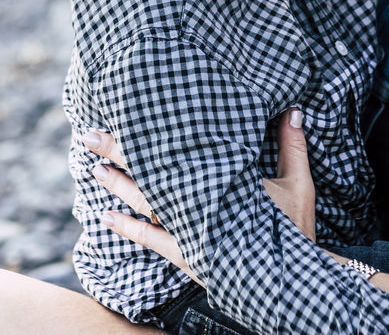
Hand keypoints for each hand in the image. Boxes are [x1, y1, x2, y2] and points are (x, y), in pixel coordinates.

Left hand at [83, 110, 314, 279]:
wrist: (292, 279)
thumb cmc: (295, 230)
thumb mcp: (298, 184)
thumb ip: (292, 145)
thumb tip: (294, 109)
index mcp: (225, 180)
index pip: (179, 152)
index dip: (151, 134)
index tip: (127, 113)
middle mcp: (201, 204)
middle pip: (152, 173)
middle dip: (119, 152)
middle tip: (90, 136)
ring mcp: (191, 232)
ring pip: (145, 203)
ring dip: (117, 185)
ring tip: (93, 168)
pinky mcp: (188, 256)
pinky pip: (150, 239)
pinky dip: (127, 228)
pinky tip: (106, 217)